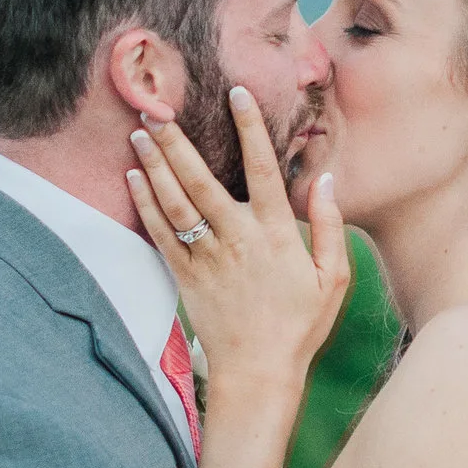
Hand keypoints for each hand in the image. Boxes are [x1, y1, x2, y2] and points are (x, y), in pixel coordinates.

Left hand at [126, 87, 351, 393]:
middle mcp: (238, 239)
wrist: (259, 373)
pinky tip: (133, 178)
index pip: (264, 169)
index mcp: (277, 234)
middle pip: (203, 181)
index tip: (236, 93)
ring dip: (155, 165)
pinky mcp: (184, 277)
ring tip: (140, 132)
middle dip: (178, 142)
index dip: (250, 128)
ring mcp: (207, 258)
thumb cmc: (300, 325)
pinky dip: (145, 204)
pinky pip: (161, 234)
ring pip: (176, 203)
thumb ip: (330, 226)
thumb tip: (326, 179)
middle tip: (157, 107)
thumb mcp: (333, 279)